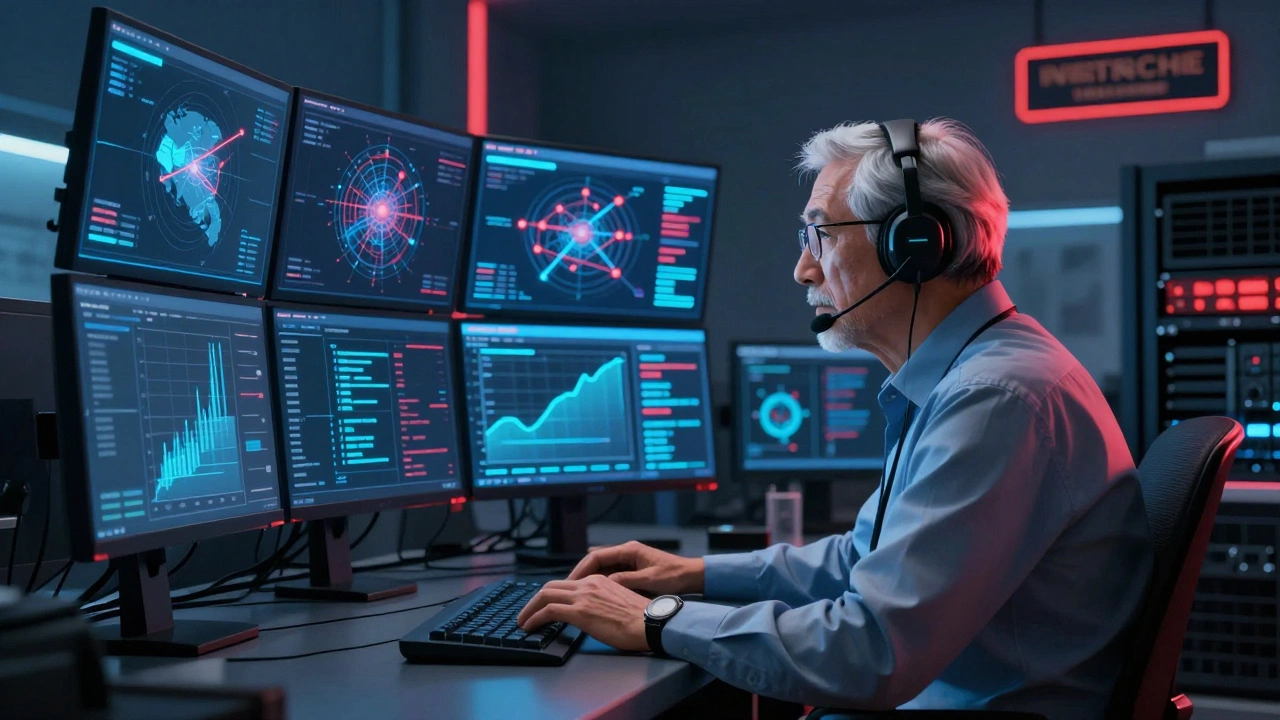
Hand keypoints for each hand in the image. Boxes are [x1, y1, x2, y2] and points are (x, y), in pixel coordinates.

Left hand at [517, 575, 650, 651]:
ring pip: (545, 596)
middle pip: (550, 586)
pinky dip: (534, 618)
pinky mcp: (580, 612)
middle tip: (527, 612)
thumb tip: (592, 613)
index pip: (566, 583)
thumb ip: (602, 602)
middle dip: (534, 600)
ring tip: (523, 621)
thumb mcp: (618, 601)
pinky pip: (548, 611)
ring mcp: (583, 597)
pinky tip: (529, 626)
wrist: (651, 622)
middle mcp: (588, 584)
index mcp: (598, 580)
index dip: (551, 594)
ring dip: (529, 609)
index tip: (543, 605)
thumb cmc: (641, 618)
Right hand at [568, 540, 704, 594]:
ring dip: (590, 580)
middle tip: (569, 590)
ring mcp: (629, 561)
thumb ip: (626, 581)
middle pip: (596, 561)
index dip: (581, 569)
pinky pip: (611, 575)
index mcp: (629, 550)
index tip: (571, 582)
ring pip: (602, 569)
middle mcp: (626, 553)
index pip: (597, 556)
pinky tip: (595, 594)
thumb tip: (604, 584)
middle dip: (582, 574)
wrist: (691, 576)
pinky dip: (602, 583)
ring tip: (578, 594)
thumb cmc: (673, 576)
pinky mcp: (633, 570)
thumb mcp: (649, 580)